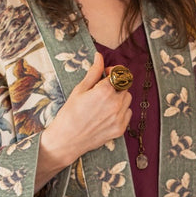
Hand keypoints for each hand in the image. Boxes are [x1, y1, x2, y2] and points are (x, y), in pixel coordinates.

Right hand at [36, 52, 131, 187]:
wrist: (67, 140)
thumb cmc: (70, 114)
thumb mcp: (79, 90)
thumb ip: (93, 72)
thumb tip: (99, 57)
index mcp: (105, 91)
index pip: (119, 74)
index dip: (112, 71)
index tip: (107, 73)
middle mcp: (115, 104)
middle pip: (124, 86)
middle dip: (116, 85)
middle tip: (102, 90)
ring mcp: (119, 118)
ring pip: (127, 100)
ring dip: (119, 98)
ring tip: (104, 103)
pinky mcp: (120, 129)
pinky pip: (127, 114)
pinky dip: (121, 111)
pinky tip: (107, 114)